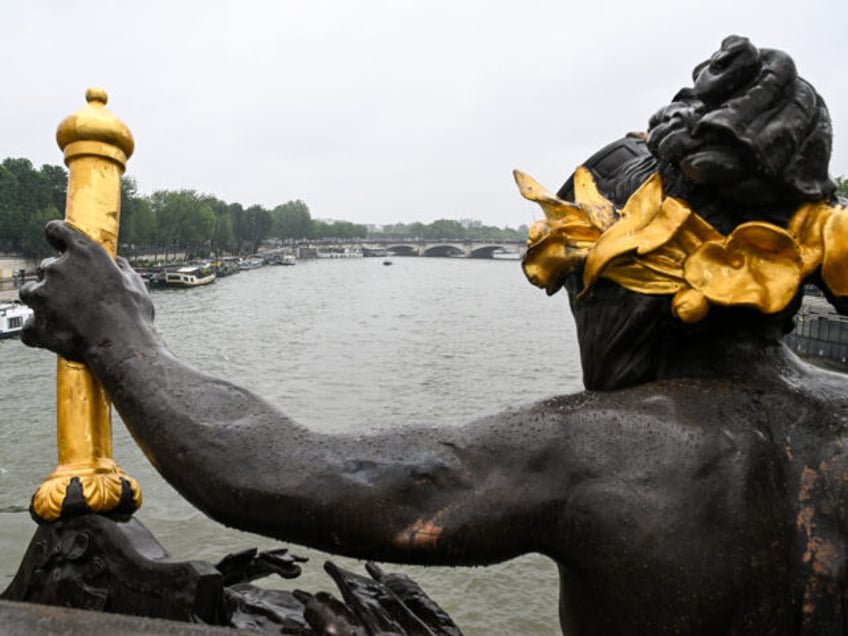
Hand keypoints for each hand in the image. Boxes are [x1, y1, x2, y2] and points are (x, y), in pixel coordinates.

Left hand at [19, 220, 153, 362]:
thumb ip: (121, 269)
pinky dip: (39, 331)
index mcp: (84, 253)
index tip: (56, 242)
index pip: (58, 230)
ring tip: (63, 316)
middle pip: (47, 267)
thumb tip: (117, 264)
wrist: (122, 346)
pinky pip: (29, 326)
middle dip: (58, 280)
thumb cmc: (133, 314)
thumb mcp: (135, 284)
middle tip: (76, 296)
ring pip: (31, 292)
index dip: (56, 235)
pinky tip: (57, 336)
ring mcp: (43, 295)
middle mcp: (58, 269)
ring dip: (42, 301)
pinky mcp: (35, 322)